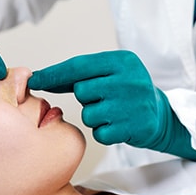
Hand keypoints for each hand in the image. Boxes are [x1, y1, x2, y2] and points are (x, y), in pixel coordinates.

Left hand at [28, 50, 195, 161]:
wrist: (161, 115)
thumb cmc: (126, 92)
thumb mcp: (109, 74)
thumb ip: (78, 75)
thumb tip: (40, 77)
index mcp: (123, 61)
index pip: (79, 66)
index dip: (54, 74)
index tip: (34, 79)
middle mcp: (130, 80)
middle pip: (82, 91)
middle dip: (86, 98)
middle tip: (103, 99)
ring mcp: (134, 104)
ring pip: (89, 114)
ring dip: (94, 117)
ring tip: (112, 113)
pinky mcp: (135, 127)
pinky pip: (100, 133)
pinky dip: (104, 132)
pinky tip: (118, 125)